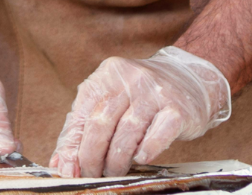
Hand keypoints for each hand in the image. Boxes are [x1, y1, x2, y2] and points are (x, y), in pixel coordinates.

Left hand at [49, 47, 230, 176]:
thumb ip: (83, 128)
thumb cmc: (142, 96)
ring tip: (114, 172)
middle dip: (92, 157)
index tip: (69, 170)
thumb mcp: (111, 101)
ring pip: (127, 133)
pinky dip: (145, 152)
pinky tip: (140, 160)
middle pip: (101, 123)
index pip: (82, 114)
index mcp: (107, 75)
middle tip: (92, 175)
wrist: (191, 79)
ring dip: (116, 161)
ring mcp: (155, 92)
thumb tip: (60, 163)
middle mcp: (129, 79)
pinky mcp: (177, 109)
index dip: (72, 146)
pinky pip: (157, 136)